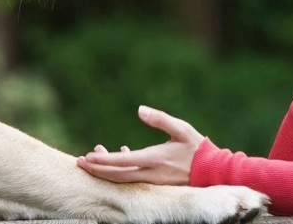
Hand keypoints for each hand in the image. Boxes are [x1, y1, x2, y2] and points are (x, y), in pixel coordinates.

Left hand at [76, 106, 203, 185]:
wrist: (213, 171)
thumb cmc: (197, 147)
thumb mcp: (181, 128)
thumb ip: (161, 119)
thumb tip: (140, 109)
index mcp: (155, 159)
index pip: (122, 162)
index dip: (103, 161)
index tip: (86, 157)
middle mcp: (151, 173)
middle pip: (117, 176)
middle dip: (97, 170)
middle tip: (79, 163)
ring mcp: (153, 181)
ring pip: (123, 179)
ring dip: (106, 171)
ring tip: (93, 161)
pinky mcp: (156, 183)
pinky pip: (133, 178)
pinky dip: (122, 170)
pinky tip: (121, 156)